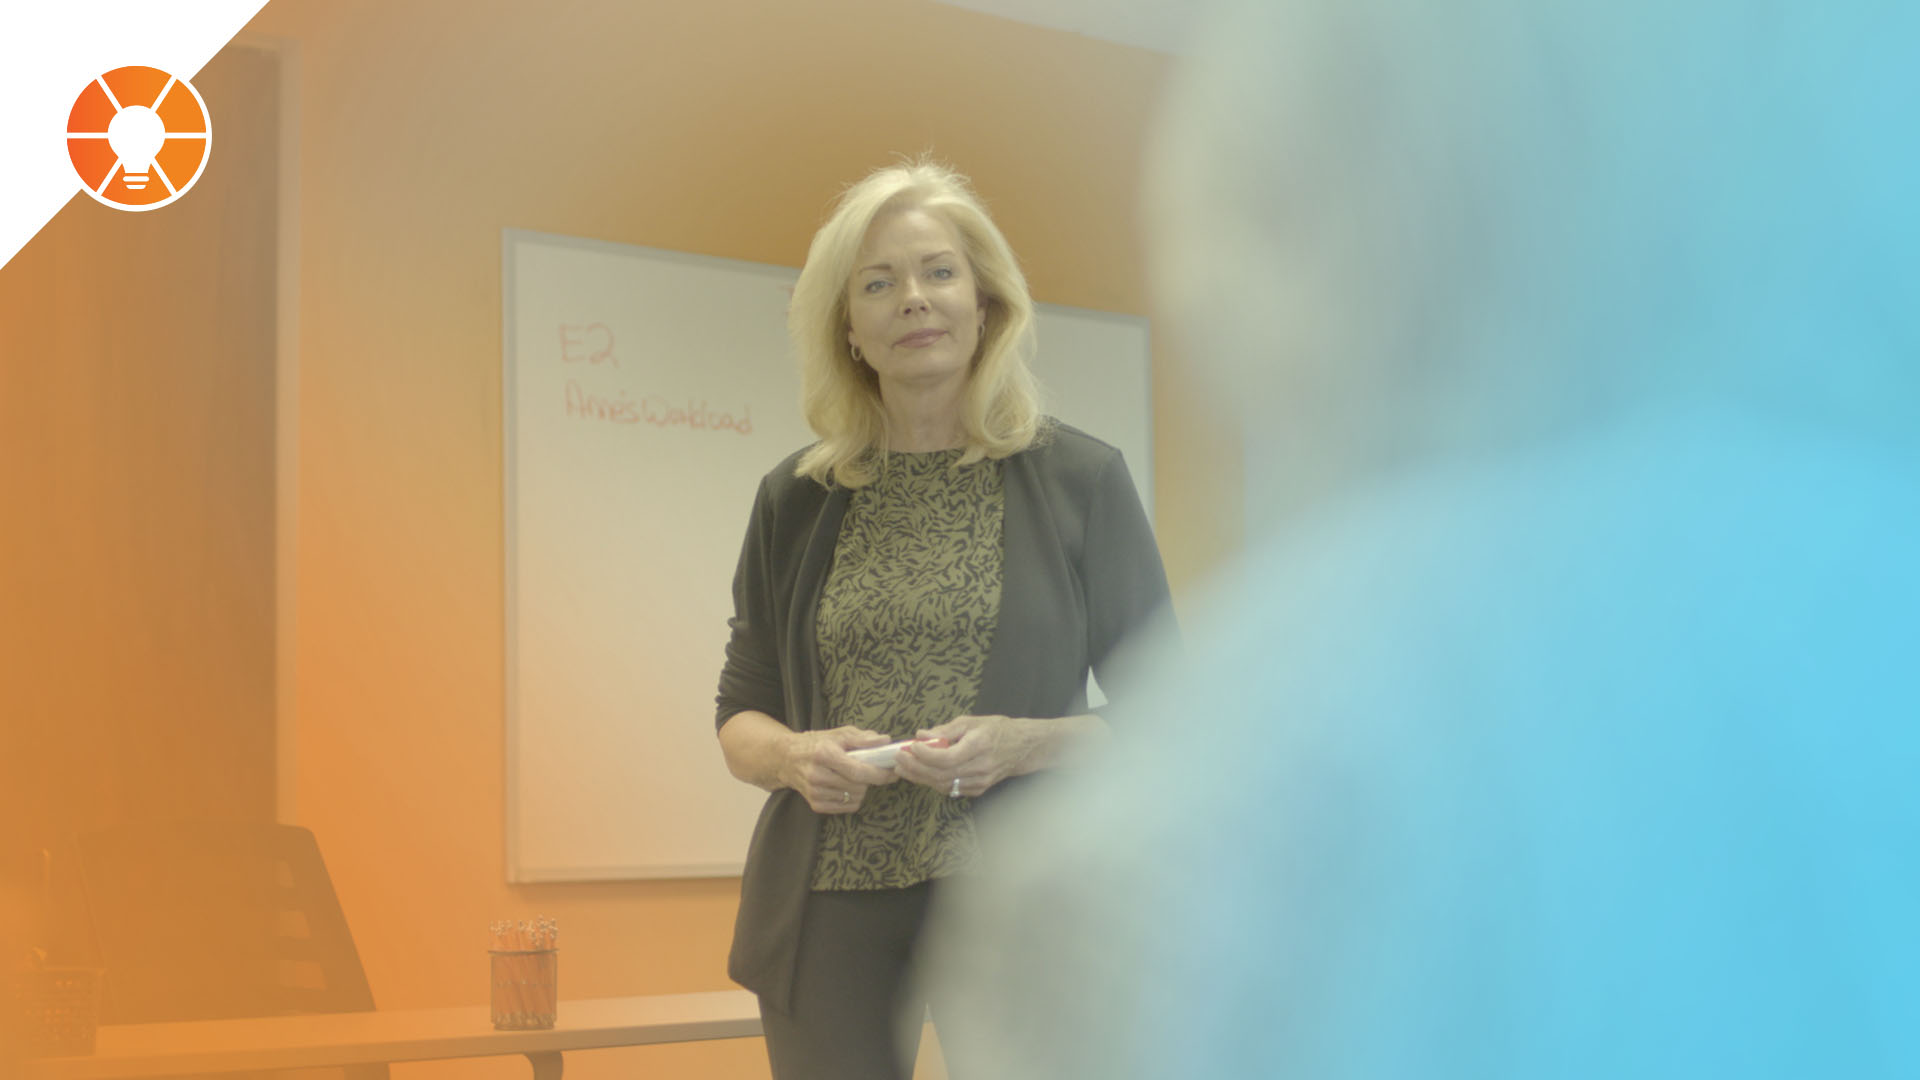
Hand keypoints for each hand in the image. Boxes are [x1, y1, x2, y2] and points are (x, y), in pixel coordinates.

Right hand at [782, 726, 899, 813]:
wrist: (787, 758)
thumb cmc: (817, 743)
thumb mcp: (839, 734)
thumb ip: (863, 738)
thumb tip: (885, 741)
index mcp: (824, 755)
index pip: (858, 772)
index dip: (879, 774)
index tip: (893, 772)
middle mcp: (817, 775)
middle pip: (859, 786)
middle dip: (870, 779)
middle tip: (871, 770)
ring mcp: (815, 792)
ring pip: (855, 798)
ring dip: (862, 788)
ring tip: (853, 776)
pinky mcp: (815, 805)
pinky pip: (847, 807)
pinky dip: (852, 798)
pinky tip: (845, 786)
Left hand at [895, 714, 1043, 798]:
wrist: (1023, 747)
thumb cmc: (997, 730)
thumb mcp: (971, 721)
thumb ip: (945, 730)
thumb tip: (921, 735)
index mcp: (979, 745)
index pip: (947, 757)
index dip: (926, 755)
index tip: (911, 747)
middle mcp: (980, 766)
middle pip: (941, 774)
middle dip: (916, 768)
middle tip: (898, 760)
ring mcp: (980, 781)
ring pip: (944, 784)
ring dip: (921, 777)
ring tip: (904, 768)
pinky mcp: (978, 789)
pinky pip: (951, 789)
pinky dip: (934, 782)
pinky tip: (922, 774)